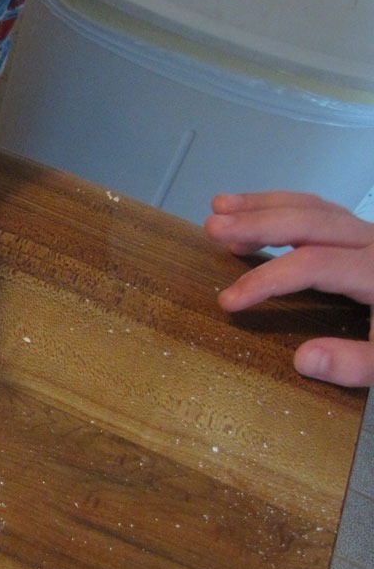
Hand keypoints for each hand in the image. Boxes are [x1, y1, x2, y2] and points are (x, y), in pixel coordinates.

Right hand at [205, 192, 373, 386]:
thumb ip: (357, 363)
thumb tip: (302, 358)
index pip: (312, 265)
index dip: (266, 280)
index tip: (228, 302)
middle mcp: (373, 242)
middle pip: (309, 221)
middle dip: (257, 222)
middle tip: (211, 227)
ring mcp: (369, 235)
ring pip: (314, 206)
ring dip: (263, 204)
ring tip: (219, 207)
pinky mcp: (366, 236)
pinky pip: (322, 211)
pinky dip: (284, 207)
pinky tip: (256, 213)